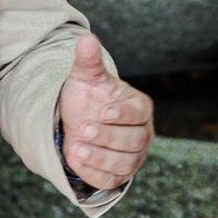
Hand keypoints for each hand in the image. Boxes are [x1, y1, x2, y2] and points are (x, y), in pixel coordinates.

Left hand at [57, 34, 153, 190]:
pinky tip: (78, 160)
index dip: (123, 114)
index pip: (140, 113)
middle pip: (134, 141)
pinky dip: (96, 172)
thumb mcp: (85, 78)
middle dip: (108, 137)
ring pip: (125, 163)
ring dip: (101, 157)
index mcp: (139, 107)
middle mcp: (142, 134)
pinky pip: (112, 179)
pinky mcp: (119, 175)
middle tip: (84, 130)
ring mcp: (133, 157)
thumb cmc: (87, 98)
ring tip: (77, 147)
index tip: (104, 112)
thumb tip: (87, 38)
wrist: (76, 124)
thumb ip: (88, 61)